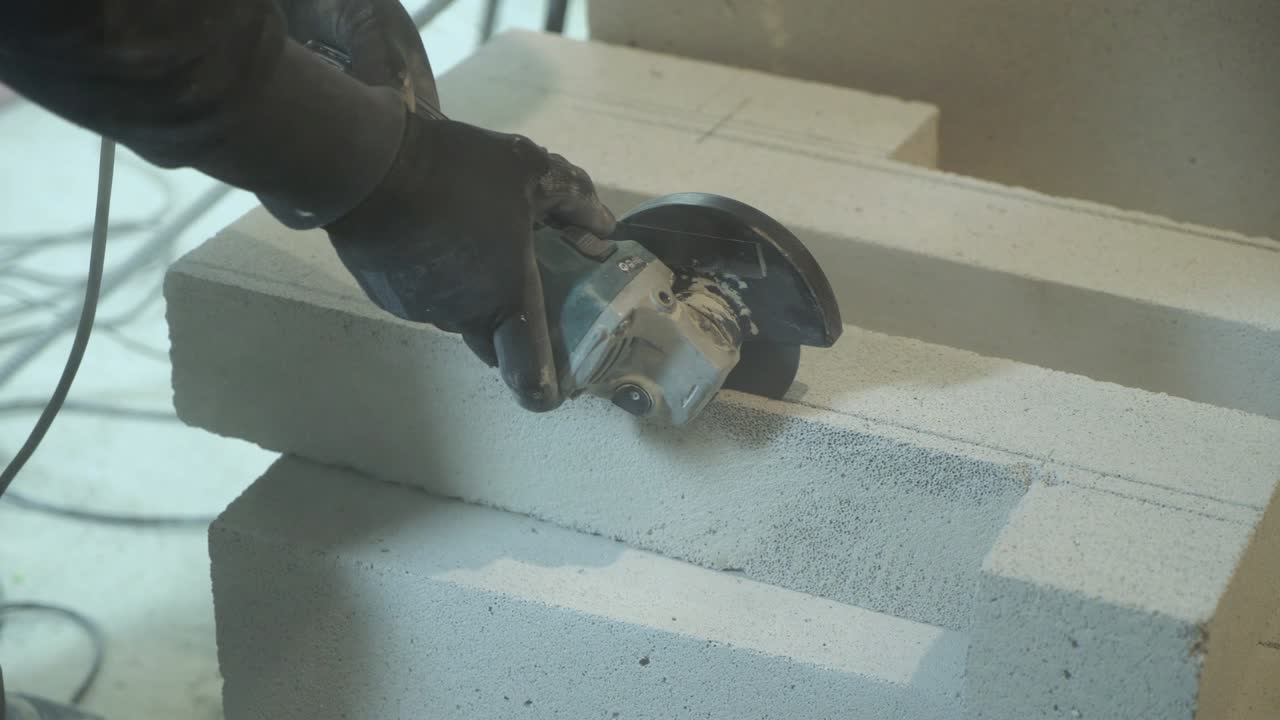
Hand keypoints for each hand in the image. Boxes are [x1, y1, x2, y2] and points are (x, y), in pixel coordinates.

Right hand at [279, 0, 615, 408]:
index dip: (546, 389)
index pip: (528, 373)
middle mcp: (462, 316)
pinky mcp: (388, 294)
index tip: (556, 390)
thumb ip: (573, 200)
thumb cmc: (459, 172)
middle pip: (497, 345)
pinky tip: (439, 239)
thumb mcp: (529, 170)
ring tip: (478, 249)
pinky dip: (440, 280)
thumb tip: (603, 226)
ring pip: (459, 317)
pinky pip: (427, 297)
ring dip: (474, 297)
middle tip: (526, 293)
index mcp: (504, 298)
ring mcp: (420, 309)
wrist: (365, 164)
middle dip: (513, 330)